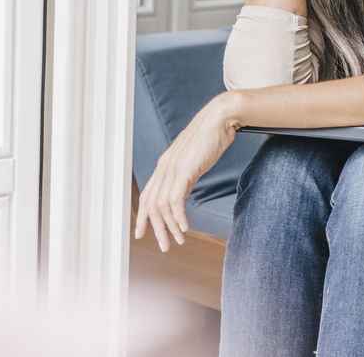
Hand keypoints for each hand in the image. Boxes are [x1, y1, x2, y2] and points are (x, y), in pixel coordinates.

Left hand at [134, 92, 241, 251]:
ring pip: (163, 206)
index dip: (144, 217)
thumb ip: (185, 174)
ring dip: (170, 227)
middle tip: (164, 246)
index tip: (143, 233)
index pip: (148, 195)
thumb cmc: (211, 137)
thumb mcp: (194, 159)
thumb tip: (182, 189)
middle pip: (152, 205)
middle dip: (157, 229)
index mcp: (165, 165)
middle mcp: (164, 167)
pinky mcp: (184, 170)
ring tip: (179, 239)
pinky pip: (175, 200)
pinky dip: (179, 217)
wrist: (220, 118)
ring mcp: (172, 168)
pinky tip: (185, 227)